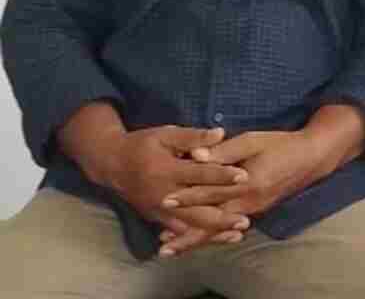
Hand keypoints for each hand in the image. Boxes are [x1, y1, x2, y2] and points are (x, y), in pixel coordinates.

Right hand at [87, 125, 250, 247]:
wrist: (112, 164)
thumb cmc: (142, 145)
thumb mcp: (165, 135)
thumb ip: (192, 136)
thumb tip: (220, 133)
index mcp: (167, 170)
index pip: (199, 174)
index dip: (222, 175)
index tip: (245, 177)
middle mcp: (163, 194)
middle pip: (196, 208)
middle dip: (221, 216)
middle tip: (245, 220)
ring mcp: (158, 210)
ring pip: (188, 225)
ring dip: (213, 232)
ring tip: (236, 235)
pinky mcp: (155, 218)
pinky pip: (178, 231)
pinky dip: (196, 237)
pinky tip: (215, 240)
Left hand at [156, 130, 332, 254]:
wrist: (311, 158)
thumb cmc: (281, 144)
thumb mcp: (253, 141)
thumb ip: (224, 149)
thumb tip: (196, 155)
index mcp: (247, 182)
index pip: (211, 192)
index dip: (187, 197)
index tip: (164, 202)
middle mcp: (249, 202)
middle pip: (212, 222)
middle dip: (187, 234)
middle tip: (163, 245)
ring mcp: (253, 210)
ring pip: (220, 229)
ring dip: (197, 239)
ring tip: (174, 247)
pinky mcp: (256, 211)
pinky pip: (230, 226)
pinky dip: (213, 235)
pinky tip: (200, 239)